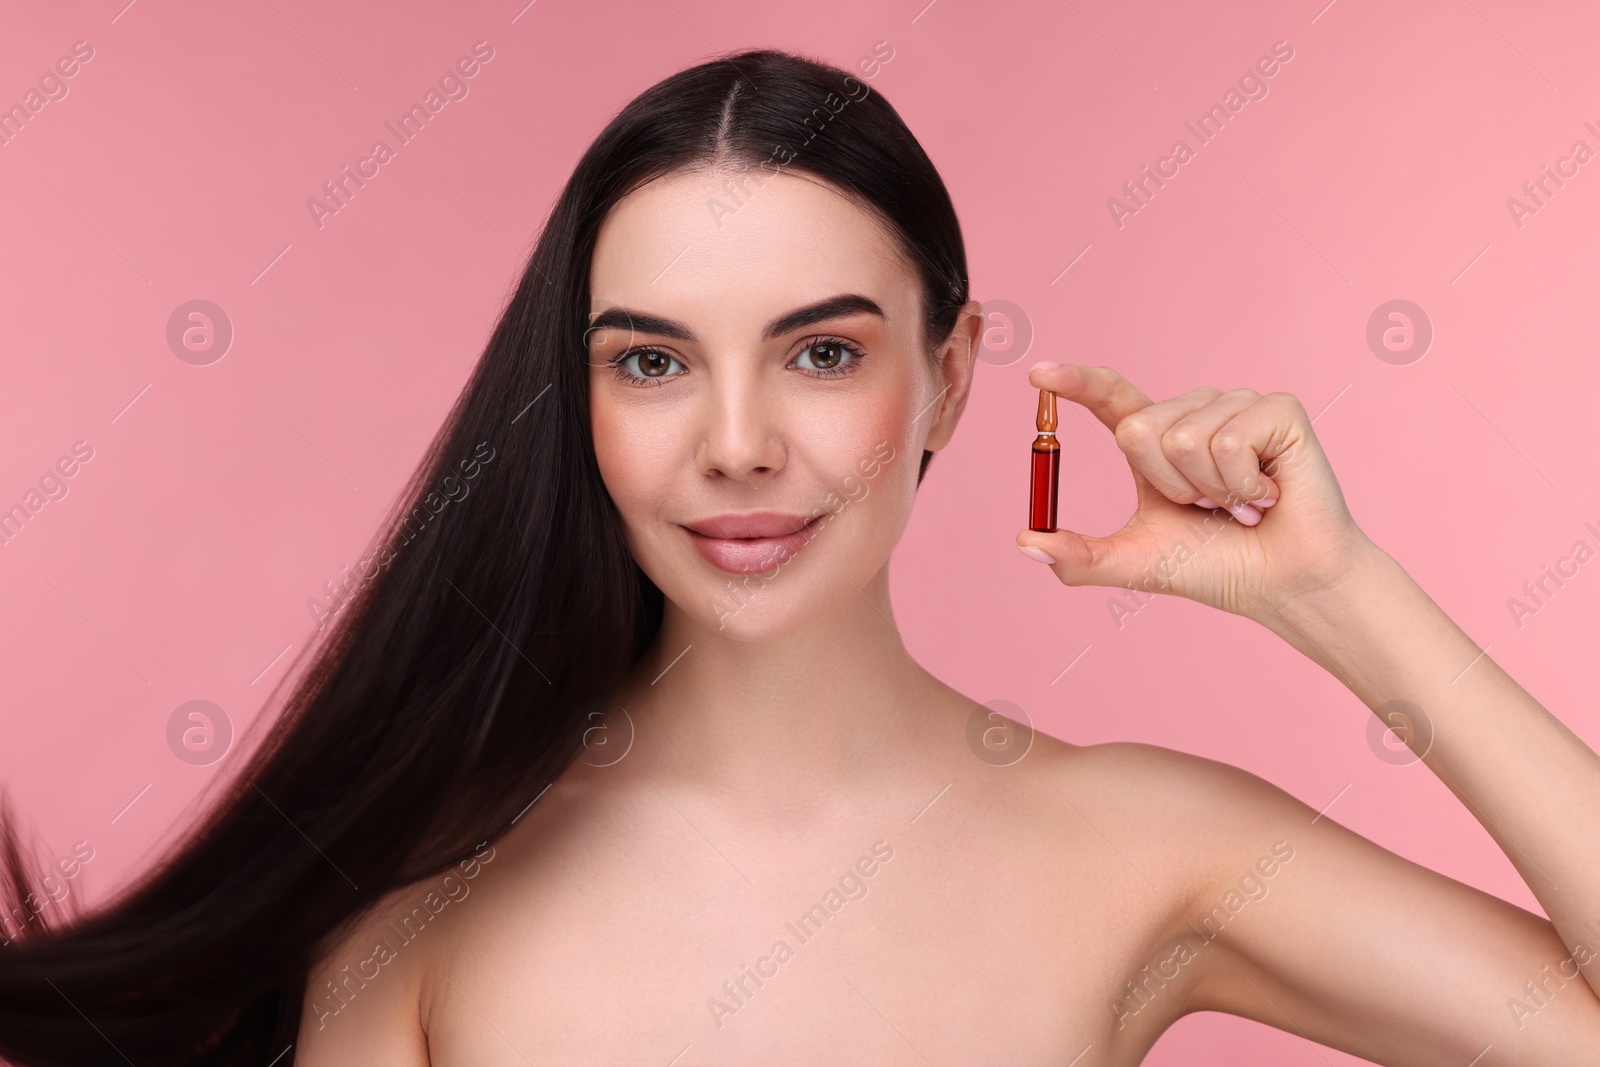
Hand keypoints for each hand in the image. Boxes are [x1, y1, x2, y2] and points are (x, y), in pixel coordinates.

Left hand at [1015, 363, 1379, 623]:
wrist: (1282, 584)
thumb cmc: (1215, 567)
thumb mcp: (1135, 562)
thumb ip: (1078, 556)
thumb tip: (1022, 541)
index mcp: (1156, 439)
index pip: (1110, 397)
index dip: (1074, 383)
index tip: (1037, 375)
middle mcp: (1193, 413)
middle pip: (1138, 429)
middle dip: (1168, 487)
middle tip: (1207, 508)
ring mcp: (1236, 405)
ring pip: (1182, 437)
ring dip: (1209, 489)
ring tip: (1241, 502)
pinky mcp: (1277, 410)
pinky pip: (1229, 439)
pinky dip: (1243, 482)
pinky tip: (1268, 493)